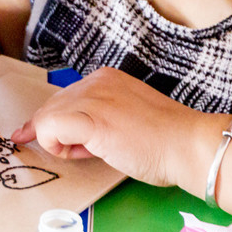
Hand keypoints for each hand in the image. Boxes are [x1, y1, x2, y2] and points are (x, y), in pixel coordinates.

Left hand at [11, 67, 203, 187]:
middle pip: (51, 106)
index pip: (64, 98)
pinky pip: (49, 127)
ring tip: (91, 152)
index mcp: (105, 79)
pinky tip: (79, 152)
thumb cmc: (163, 142)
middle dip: (52, 133)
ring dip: (58, 141)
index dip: (53, 122)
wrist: (187, 145)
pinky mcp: (90, 117)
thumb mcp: (124, 119)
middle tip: (74, 152)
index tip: (44, 138)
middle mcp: (95, 81)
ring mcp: (92, 96)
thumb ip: (98, 119)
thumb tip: (69, 136)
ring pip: (46, 117)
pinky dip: (54, 144)